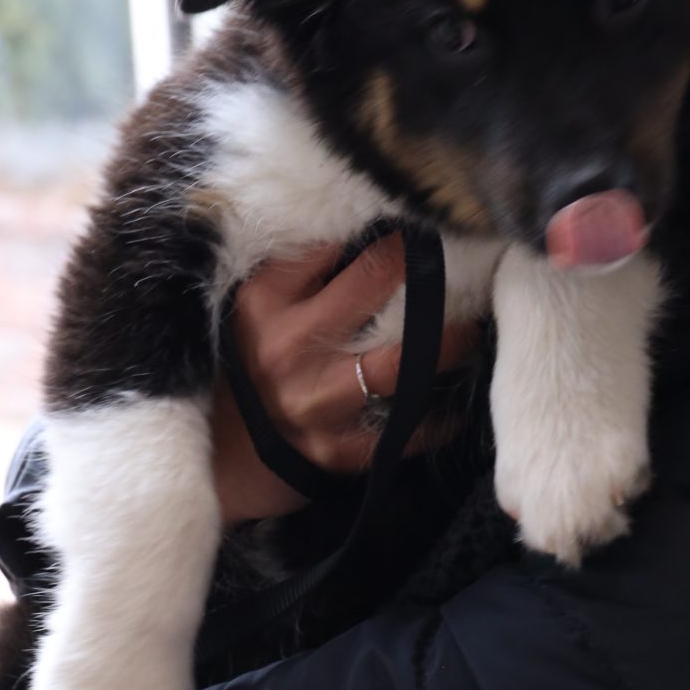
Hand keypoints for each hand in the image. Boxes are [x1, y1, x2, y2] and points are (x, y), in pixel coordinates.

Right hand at [212, 233, 483, 523]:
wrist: (217, 458)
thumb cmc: (243, 372)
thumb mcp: (250, 312)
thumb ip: (296, 274)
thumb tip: (366, 235)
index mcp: (265, 301)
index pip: (336, 246)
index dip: (386, 236)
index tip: (420, 231)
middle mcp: (290, 346)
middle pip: (376, 287)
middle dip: (424, 271)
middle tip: (459, 268)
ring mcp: (315, 400)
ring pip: (402, 363)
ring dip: (448, 344)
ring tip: (472, 332)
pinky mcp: (336, 450)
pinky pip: (404, 431)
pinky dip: (436, 419)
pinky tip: (454, 406)